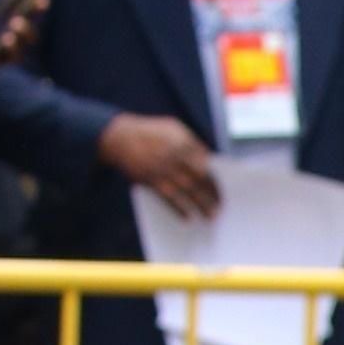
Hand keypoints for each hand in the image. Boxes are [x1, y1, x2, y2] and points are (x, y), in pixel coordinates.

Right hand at [99, 111, 220, 220]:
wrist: (119, 137)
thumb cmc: (149, 133)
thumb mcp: (171, 128)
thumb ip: (190, 141)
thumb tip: (208, 160)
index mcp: (183, 140)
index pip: (206, 161)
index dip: (216, 176)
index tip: (224, 188)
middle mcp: (175, 153)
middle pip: (200, 176)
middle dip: (213, 193)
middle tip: (222, 206)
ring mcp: (163, 167)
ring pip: (188, 189)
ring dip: (201, 204)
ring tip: (211, 216)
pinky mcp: (150, 179)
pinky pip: (168, 197)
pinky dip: (179, 208)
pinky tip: (188, 217)